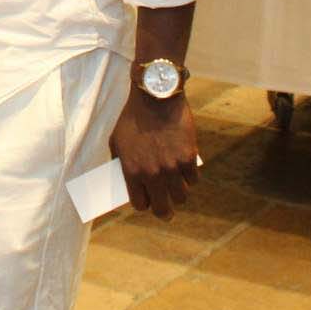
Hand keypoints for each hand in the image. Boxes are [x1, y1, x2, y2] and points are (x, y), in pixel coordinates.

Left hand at [109, 90, 200, 219]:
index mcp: (132, 171)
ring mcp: (172, 167)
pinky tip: (185, 172)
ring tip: (176, 189)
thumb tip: (127, 181)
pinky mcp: (188, 157)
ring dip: (178, 194)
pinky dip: (190, 178)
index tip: (147, 202)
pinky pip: (193, 180)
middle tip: (167, 212)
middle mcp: (152, 173)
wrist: (155, 97)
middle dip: (164, 212)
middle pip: (163, 208)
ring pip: (181, 197)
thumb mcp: (116, 141)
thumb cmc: (133, 118)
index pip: (140, 204)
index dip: (144, 205)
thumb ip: (121, 163)